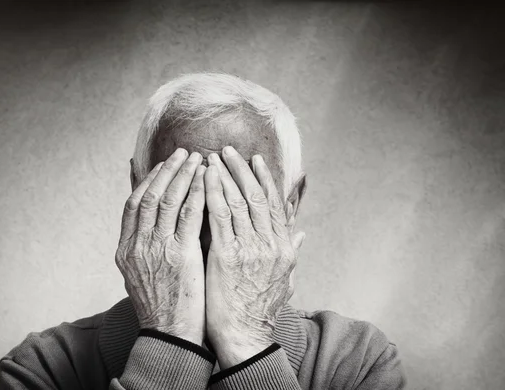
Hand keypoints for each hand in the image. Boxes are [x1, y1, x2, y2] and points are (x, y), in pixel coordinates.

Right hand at [115, 148, 206, 344]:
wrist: (170, 334)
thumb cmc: (161, 305)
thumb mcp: (141, 274)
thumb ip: (145, 246)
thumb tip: (152, 223)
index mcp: (125, 250)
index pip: (132, 204)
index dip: (149, 180)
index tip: (164, 165)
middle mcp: (137, 246)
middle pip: (148, 195)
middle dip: (167, 171)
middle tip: (183, 153)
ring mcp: (156, 250)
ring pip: (167, 200)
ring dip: (183, 175)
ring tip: (197, 158)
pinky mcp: (180, 255)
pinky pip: (189, 215)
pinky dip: (198, 193)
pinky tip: (208, 180)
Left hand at [204, 146, 303, 368]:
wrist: (245, 337)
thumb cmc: (260, 309)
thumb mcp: (285, 278)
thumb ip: (292, 250)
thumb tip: (302, 231)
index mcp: (284, 247)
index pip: (275, 204)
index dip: (264, 179)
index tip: (254, 160)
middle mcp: (271, 244)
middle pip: (257, 196)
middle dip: (241, 170)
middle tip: (229, 150)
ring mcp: (251, 249)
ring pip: (238, 201)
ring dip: (224, 175)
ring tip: (213, 157)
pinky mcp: (227, 255)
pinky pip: (220, 215)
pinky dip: (212, 192)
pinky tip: (204, 178)